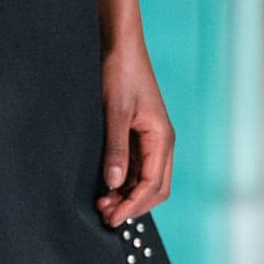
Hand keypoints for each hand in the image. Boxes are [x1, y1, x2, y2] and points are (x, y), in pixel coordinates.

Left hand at [95, 43, 174, 227]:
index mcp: (162, 138)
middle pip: (155, 188)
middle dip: (132, 205)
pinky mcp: (138, 135)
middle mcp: (161, 142)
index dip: (133, 205)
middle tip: (105, 215)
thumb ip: (115, 149)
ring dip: (127, 195)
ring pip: (145, 180)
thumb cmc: (120, 73)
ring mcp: (151, 139)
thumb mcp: (115, 112)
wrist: (119, 45)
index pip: (153, 185)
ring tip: (101, 204)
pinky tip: (105, 187)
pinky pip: (136, 167)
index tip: (112, 218)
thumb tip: (113, 184)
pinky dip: (123, 181)